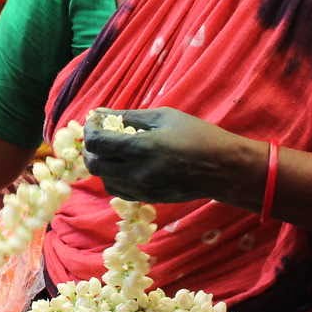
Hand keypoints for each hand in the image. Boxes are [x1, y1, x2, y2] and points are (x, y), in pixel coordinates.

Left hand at [82, 108, 260, 204]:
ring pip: (104, 180)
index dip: (89, 131)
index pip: (96, 143)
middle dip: (90, 149)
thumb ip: (128, 117)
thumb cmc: (197, 135)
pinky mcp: (148, 199)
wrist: (223, 168)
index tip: (94, 122)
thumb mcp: (163, 117)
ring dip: (102, 164)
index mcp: (141, 148)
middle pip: (94, 165)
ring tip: (114, 150)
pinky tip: (126, 165)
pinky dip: (114, 177)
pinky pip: (119, 191)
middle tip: (100, 136)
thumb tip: (99, 113)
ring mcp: (142, 189)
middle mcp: (137, 172)